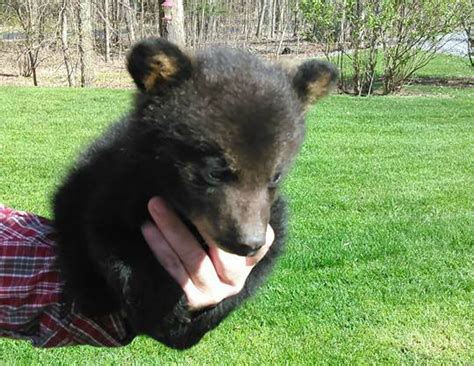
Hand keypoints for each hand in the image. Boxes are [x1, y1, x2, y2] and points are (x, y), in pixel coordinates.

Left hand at [141, 197, 274, 310]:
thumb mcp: (223, 234)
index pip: (260, 238)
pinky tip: (148, 229)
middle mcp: (237, 279)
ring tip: (156, 205)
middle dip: (200, 218)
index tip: (225, 192)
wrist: (184, 287)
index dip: (243, 217)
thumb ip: (229, 217)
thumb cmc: (205, 245)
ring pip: (195, 259)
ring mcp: (215, 292)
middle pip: (224, 248)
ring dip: (173, 229)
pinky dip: (161, 248)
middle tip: (175, 193)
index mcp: (249, 260)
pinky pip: (176, 271)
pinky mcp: (193, 301)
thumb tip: (225, 183)